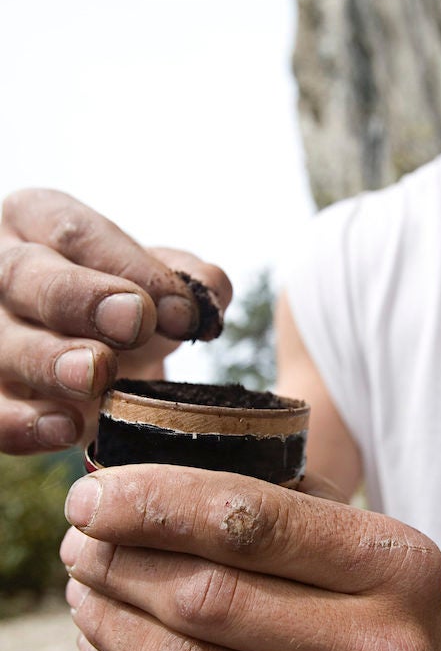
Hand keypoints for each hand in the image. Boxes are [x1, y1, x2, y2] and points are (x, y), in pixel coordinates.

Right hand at [0, 189, 231, 454]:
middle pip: (24, 276)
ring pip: (4, 344)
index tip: (180, 307)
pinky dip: (24, 424)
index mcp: (37, 222)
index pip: (74, 232)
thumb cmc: (128, 307)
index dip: (128, 266)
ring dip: (51, 361)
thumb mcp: (161, 284)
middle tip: (134, 323)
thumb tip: (209, 291)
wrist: (103, 364)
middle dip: (81, 299)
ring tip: (96, 375)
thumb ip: (190, 280)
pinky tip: (65, 428)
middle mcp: (1, 271)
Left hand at [60, 465, 440, 650]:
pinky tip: (103, 644)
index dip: (155, 503)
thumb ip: (262, 500)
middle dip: (121, 562)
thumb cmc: (366, 594)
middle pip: (207, 599)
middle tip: (82, 543)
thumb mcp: (345, 526)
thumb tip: (133, 488)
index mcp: (400, 566)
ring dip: (110, 620)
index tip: (89, 497)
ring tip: (86, 588)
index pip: (251, 524)